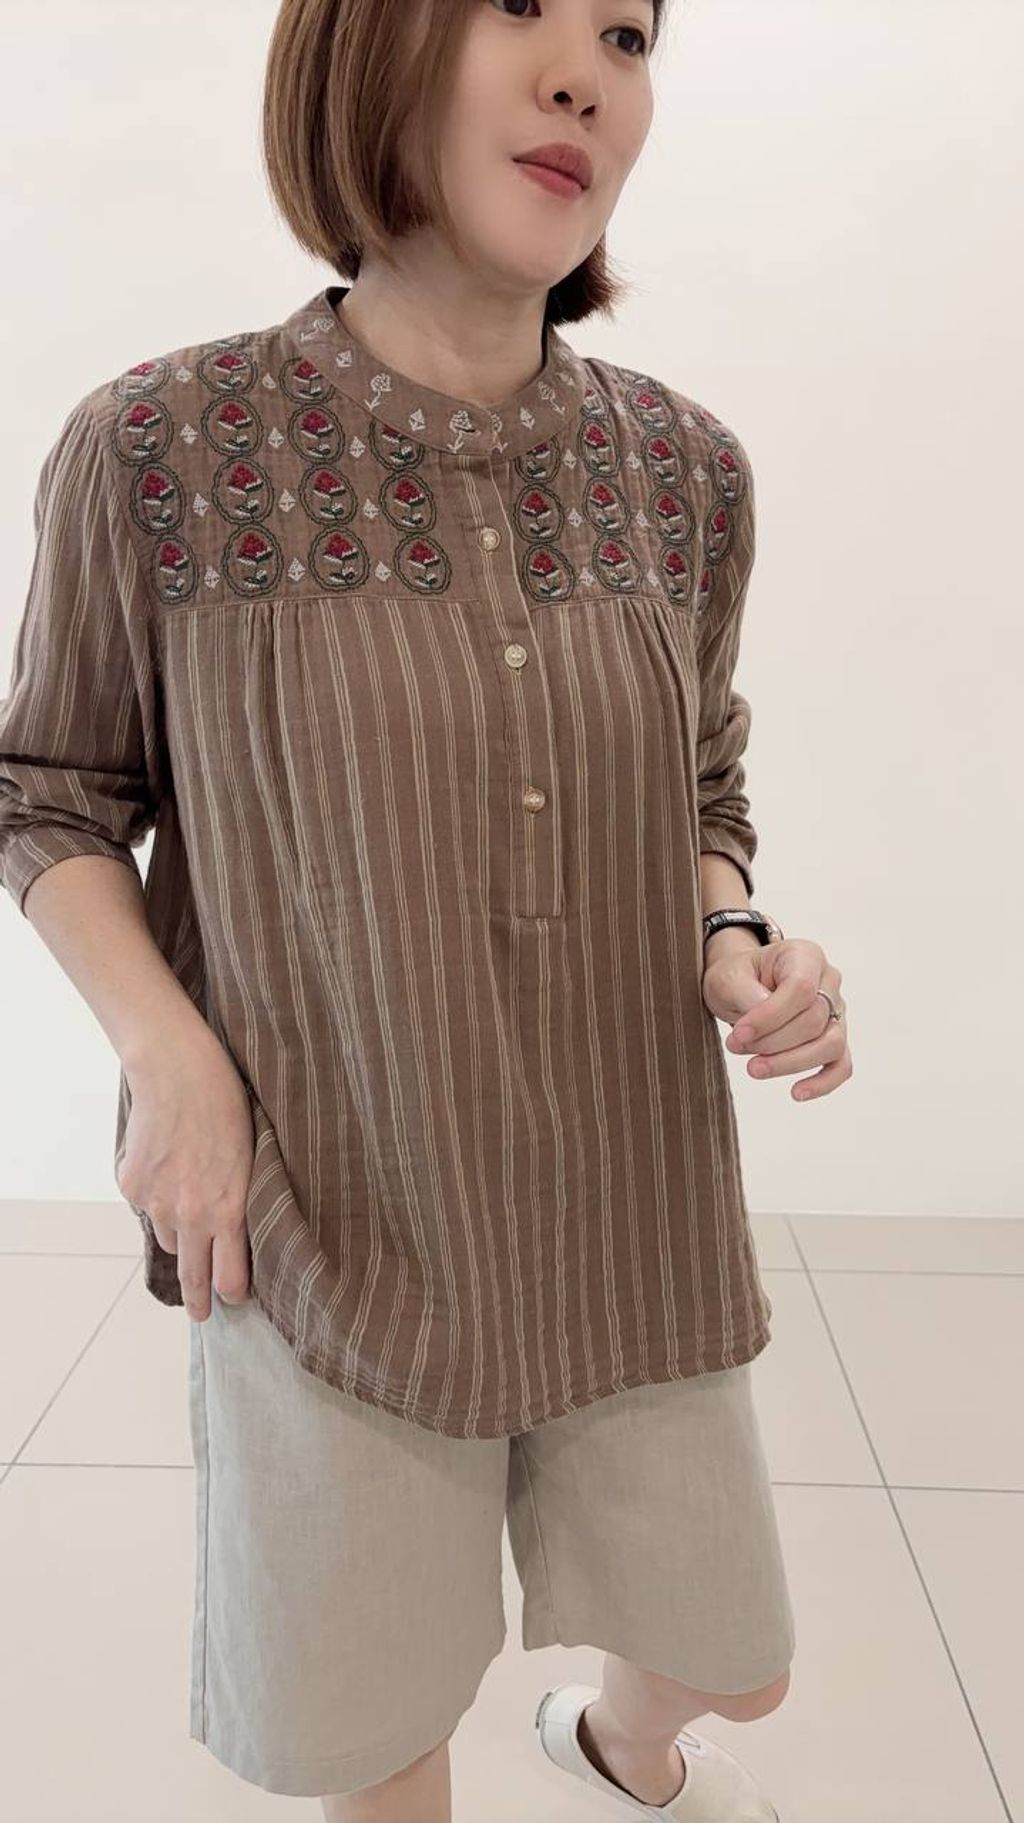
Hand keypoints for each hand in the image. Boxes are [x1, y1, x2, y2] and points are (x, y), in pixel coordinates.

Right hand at [116, 1031, 255, 1319]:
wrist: (178, 1071)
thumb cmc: (227, 1105)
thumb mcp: (252, 1157)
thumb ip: (240, 1199)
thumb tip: (236, 1228)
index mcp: (228, 1211)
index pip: (229, 1277)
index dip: (232, 1291)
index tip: (233, 1297)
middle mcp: (190, 1216)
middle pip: (193, 1275)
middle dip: (199, 1299)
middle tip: (201, 1313)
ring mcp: (156, 1203)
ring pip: (168, 1236)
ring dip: (178, 1233)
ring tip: (188, 1211)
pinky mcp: (131, 1185)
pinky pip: (145, 1205)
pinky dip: (155, 1197)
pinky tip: (167, 1166)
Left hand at [702, 935, 851, 1101]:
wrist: (741, 986)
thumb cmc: (736, 978)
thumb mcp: (728, 978)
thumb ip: (745, 994)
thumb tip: (762, 1020)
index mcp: (805, 956)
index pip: (801, 989)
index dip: (770, 1017)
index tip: (738, 1034)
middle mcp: (829, 981)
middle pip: (814, 1019)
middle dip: (772, 1041)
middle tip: (735, 1047)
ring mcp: (837, 1011)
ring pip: (831, 1044)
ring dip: (790, 1063)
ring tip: (754, 1069)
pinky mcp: (835, 1039)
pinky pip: (841, 1065)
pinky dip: (823, 1082)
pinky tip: (796, 1093)